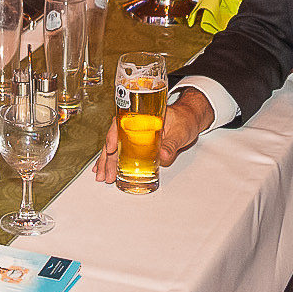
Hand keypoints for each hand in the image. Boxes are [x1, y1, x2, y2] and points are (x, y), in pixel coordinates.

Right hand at [93, 87, 213, 182]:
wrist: (190, 119)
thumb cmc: (184, 119)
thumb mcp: (180, 132)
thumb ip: (171, 144)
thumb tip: (163, 155)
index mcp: (142, 115)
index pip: (121, 122)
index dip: (113, 135)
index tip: (110, 149)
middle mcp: (135, 124)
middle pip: (115, 139)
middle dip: (107, 157)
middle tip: (105, 173)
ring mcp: (134, 134)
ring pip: (115, 146)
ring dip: (107, 161)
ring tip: (103, 176)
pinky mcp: (137, 143)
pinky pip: (122, 150)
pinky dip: (113, 160)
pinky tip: (107, 169)